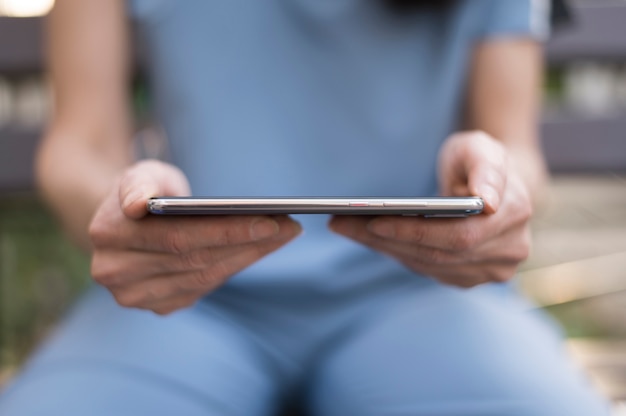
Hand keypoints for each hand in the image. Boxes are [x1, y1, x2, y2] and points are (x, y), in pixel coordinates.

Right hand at [89, 160, 301, 313]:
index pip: (179, 237)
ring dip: (249, 257)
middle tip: (289, 228)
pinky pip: (204, 288)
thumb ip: (138, 183)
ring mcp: (135, 295)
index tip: (271, 221)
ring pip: (205, 278)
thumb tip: (139, 204)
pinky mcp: (158, 306)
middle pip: (196, 261)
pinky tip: (260, 249)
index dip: (227, 231)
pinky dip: (236, 267)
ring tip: (283, 236)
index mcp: (107, 234)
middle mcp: (115, 272)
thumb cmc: (144, 190)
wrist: (128, 220)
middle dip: (248, 243)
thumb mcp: (141, 173)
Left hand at [329, 131, 531, 287]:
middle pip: (437, 254)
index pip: (459, 235)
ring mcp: (491, 270)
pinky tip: (367, 237)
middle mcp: (509, 250)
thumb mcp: (481, 147)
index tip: (374, 221)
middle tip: (342, 223)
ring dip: (383, 248)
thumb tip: (487, 201)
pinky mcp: (469, 277)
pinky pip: (426, 268)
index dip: (415, 232)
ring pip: (427, 264)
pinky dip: (395, 252)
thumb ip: (487, 167)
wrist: (494, 186)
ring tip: (346, 227)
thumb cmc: (480, 161)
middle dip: (386, 239)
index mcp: (514, 214)